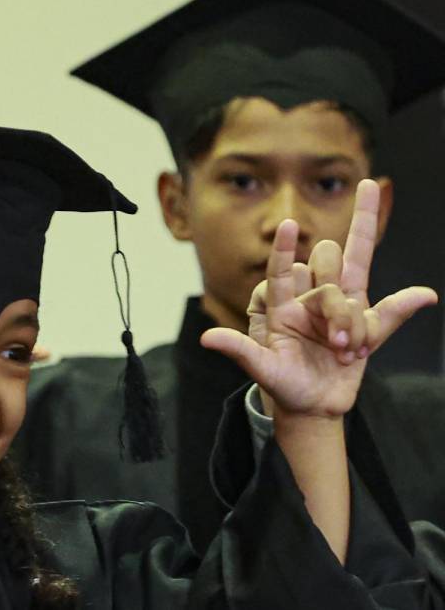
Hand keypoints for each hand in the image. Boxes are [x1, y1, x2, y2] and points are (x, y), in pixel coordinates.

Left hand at [201, 180, 436, 416]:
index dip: (284, 250)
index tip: (287, 224)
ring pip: (353, 285)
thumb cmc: (282, 382)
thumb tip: (207, 338)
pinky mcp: (366, 326)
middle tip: (331, 341)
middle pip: (324, 270)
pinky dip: (407, 303)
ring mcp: (341, 309)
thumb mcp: (261, 369)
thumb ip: (240, 350)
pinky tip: (425, 296)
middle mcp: (312, 300)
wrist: (312, 405)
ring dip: (352, 320)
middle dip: (331, 303)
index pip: (282, 271)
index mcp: (282, 306)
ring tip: (346, 353)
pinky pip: (388, 311)